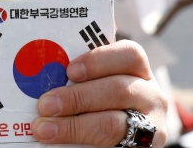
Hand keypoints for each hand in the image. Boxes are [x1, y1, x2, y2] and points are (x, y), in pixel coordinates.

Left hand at [31, 40, 167, 146]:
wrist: (117, 140)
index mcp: (138, 70)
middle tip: (45, 104)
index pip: (129, 54)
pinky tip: (63, 143)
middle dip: (77, 97)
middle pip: (118, 89)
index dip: (98, 60)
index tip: (70, 71)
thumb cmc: (98, 105)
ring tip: (44, 129)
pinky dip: (82, 142)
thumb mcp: (96, 86)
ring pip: (113, 123)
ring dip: (73, 125)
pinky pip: (112, 146)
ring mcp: (151, 125)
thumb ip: (80, 80)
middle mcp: (151, 95)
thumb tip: (41, 77)